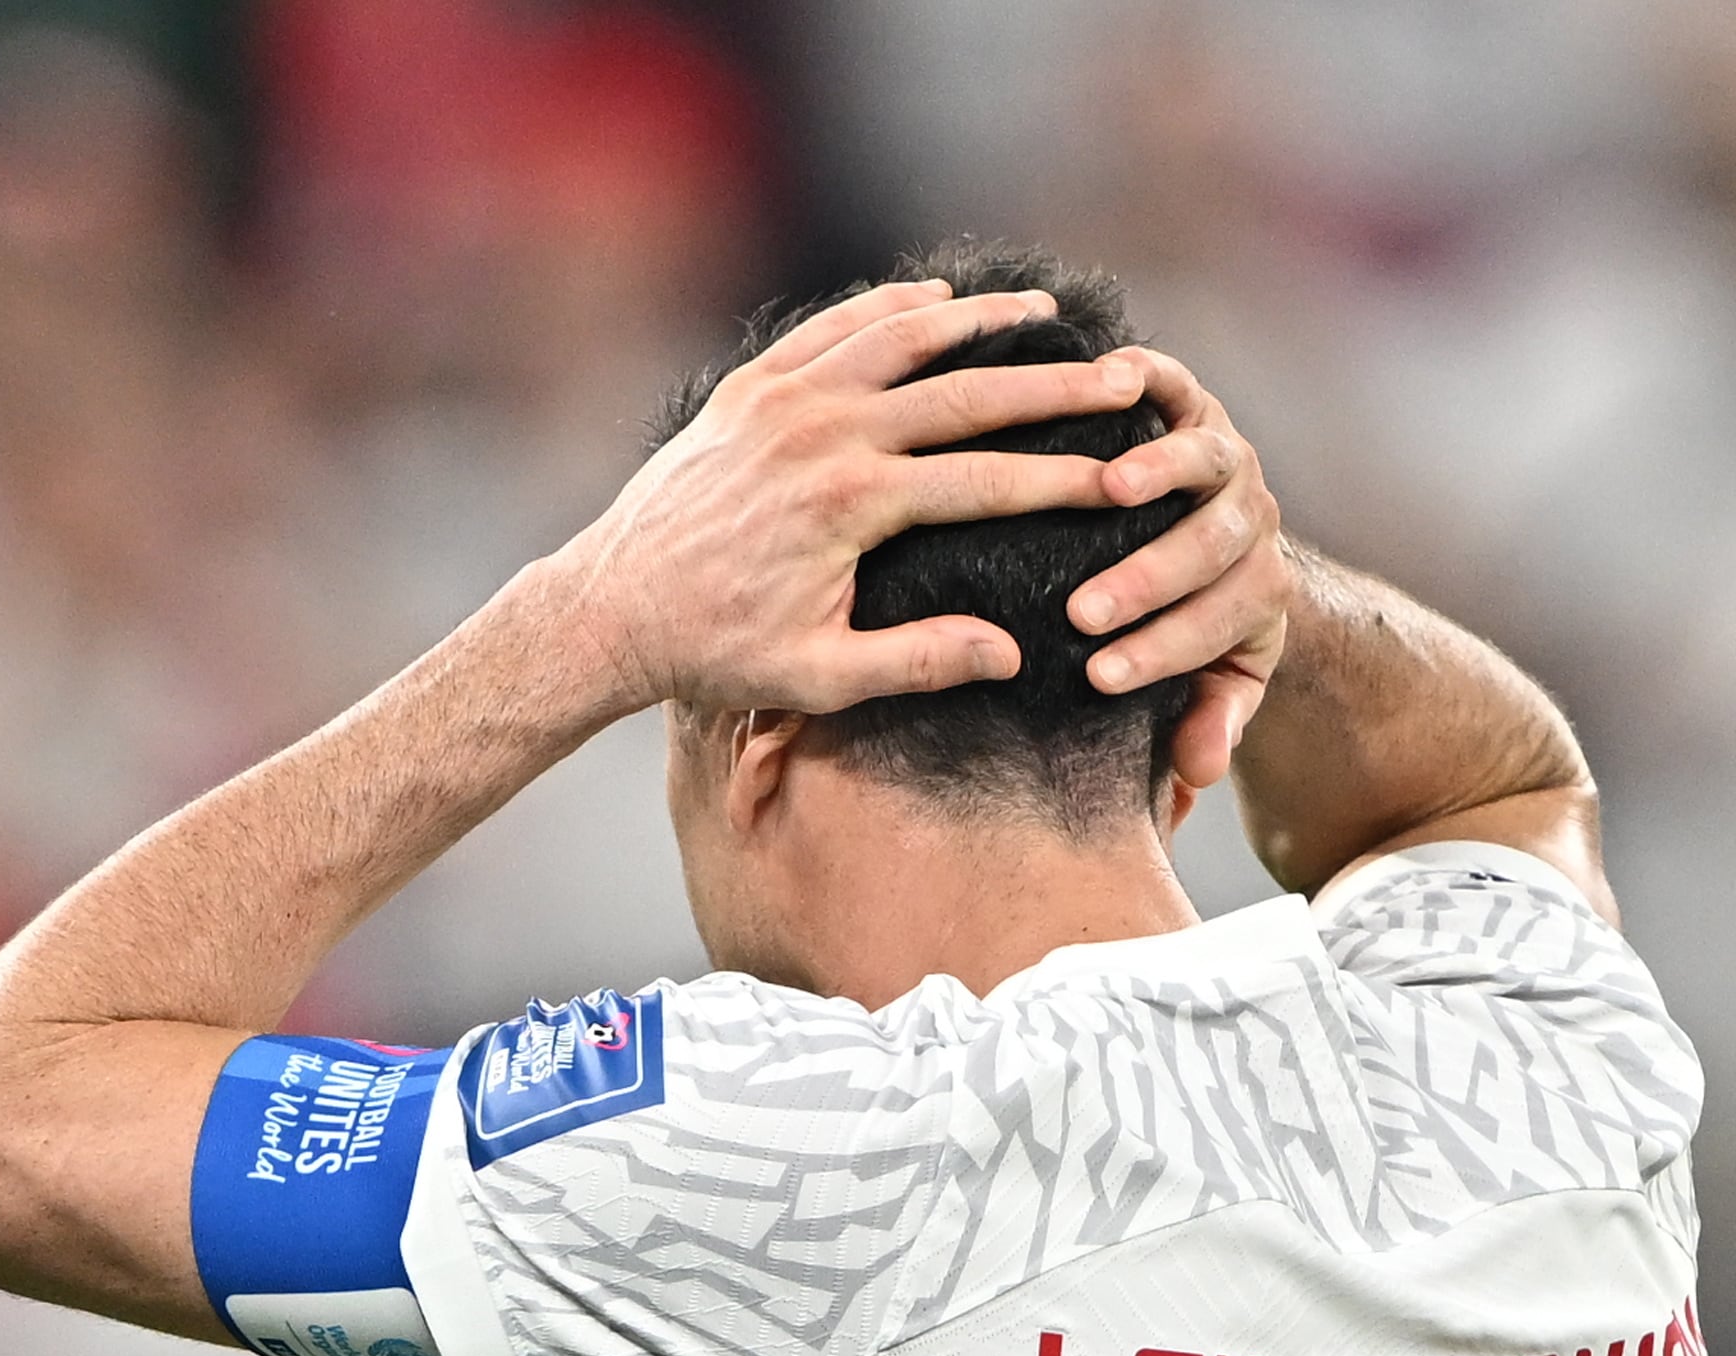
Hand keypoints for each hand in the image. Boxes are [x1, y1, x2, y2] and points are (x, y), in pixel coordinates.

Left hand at [543, 281, 1145, 718]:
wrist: (611, 611)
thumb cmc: (719, 656)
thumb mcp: (822, 677)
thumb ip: (920, 662)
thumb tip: (1013, 653)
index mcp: (852, 504)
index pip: (986, 479)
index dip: (1062, 479)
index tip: (1124, 477)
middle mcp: (823, 433)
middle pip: (961, 393)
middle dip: (1048, 385)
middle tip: (1116, 375)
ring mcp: (782, 400)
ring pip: (900, 339)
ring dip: (977, 323)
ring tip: (1042, 315)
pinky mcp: (748, 389)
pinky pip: (831, 330)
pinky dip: (888, 309)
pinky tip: (936, 299)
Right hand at [1062, 344, 1286, 793]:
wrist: (1227, 540)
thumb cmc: (1199, 625)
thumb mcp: (1216, 682)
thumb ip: (1211, 722)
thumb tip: (1200, 771)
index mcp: (1260, 591)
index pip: (1216, 625)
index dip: (1162, 653)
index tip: (1099, 679)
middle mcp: (1251, 516)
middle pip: (1212, 545)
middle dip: (1149, 580)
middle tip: (1084, 612)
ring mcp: (1226, 454)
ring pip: (1204, 456)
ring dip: (1157, 472)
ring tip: (1104, 491)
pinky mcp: (1194, 404)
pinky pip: (1175, 383)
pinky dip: (1144, 377)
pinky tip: (1100, 380)